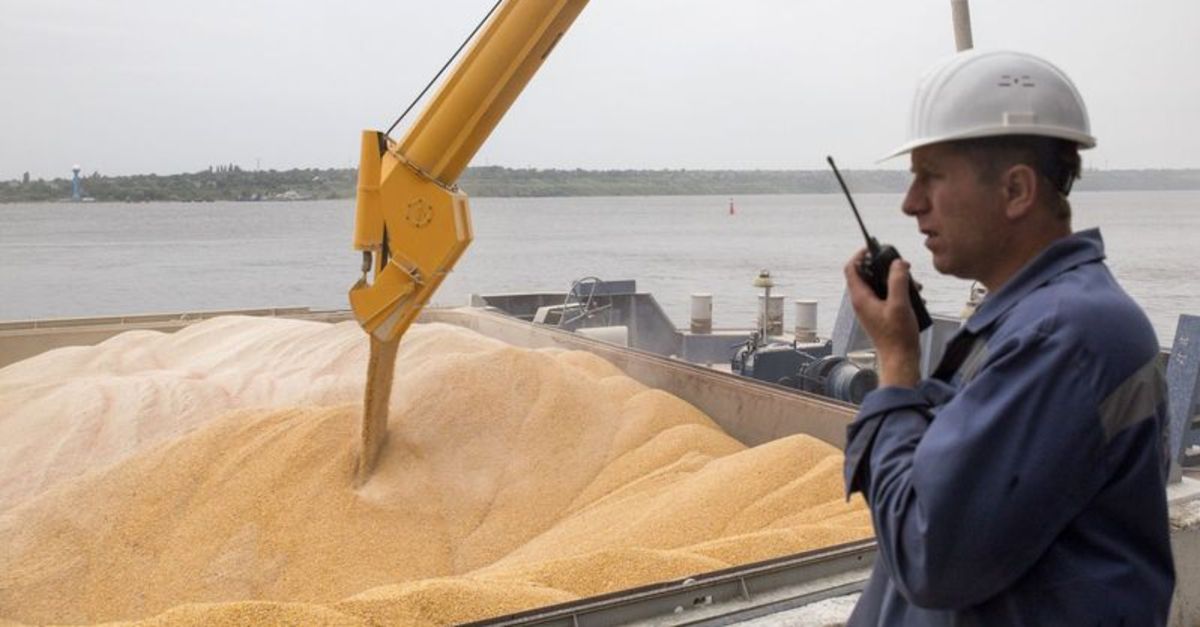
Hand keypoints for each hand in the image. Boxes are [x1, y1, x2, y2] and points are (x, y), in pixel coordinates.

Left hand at [843, 250, 920, 387]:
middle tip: (899, 266)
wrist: (900, 359)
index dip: (860, 255)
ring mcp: (870, 309)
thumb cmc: (897, 337)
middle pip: (866, 274)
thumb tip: (898, 263)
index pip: (851, 268)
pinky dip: (898, 292)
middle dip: (883, 267)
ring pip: (878, 285)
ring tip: (912, 283)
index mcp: (860, 298)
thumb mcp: (900, 304)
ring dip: (894, 280)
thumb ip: (898, 281)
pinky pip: (886, 296)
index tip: (873, 248)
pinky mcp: (880, 315)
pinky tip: (914, 297)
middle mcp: (862, 302)